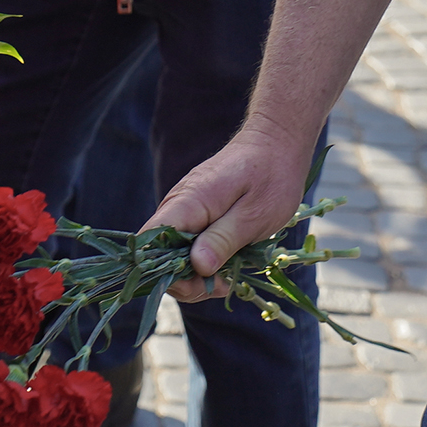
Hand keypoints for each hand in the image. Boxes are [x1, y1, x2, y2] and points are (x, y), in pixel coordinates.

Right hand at [147, 123, 322, 303]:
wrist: (276, 143)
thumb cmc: (271, 176)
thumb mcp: (253, 214)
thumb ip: (223, 239)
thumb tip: (196, 266)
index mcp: (187, 202)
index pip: (150, 241)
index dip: (164, 271)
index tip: (200, 281)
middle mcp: (177, 206)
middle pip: (158, 256)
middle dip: (185, 280)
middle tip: (222, 283)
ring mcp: (185, 211)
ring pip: (173, 255)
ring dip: (196, 275)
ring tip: (227, 277)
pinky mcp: (196, 216)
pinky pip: (187, 246)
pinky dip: (204, 263)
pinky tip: (226, 266)